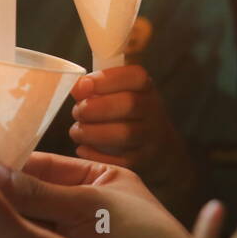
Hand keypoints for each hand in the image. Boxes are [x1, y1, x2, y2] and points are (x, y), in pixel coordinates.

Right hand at [0, 151, 190, 237]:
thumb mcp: (97, 207)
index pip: (46, 165)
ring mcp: (77, 234)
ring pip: (29, 219)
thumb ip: (45, 193)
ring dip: (0, 213)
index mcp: (99, 178)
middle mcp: (84, 204)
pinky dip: (12, 237)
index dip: (11, 164)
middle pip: (32, 192)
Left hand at [69, 66, 194, 214]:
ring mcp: (151, 137)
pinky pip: (120, 160)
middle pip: (129, 104)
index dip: (106, 79)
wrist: (160, 149)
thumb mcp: (121, 93)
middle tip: (77, 112)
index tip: (82, 85)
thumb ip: (97, 88)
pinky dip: (96, 155)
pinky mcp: (143, 161)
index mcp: (146, 87)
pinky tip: (83, 149)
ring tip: (77, 132)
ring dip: (93, 132)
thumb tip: (76, 87)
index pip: (134, 76)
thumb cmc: (128, 115)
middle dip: (95, 107)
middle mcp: (153, 110)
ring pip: (125, 133)